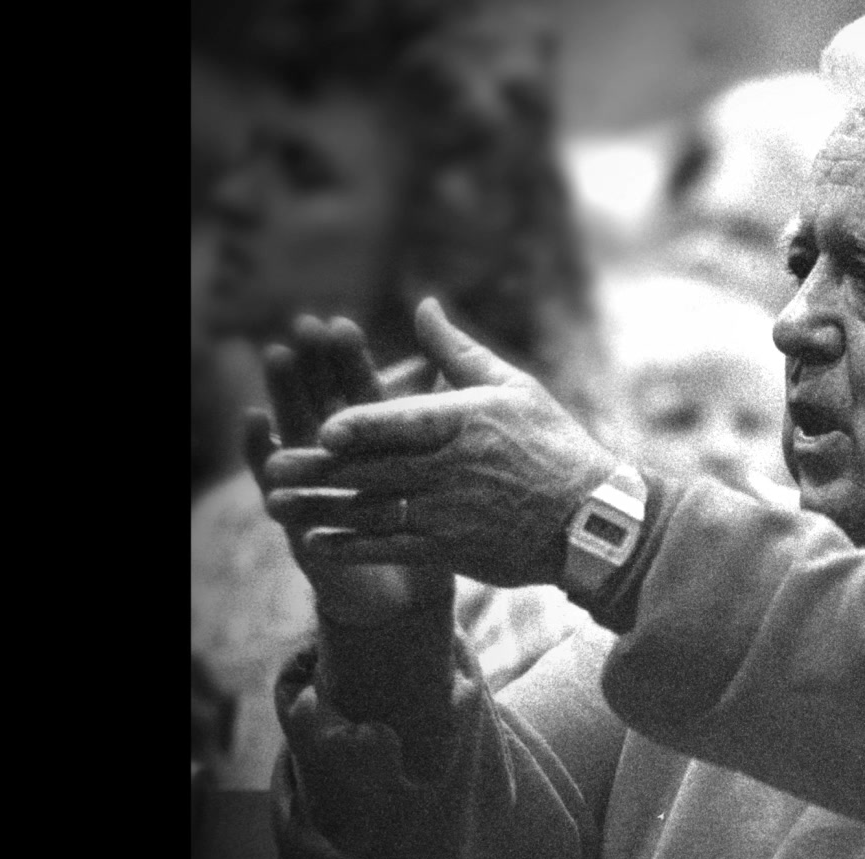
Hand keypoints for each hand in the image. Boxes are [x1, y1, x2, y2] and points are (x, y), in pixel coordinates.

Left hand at [262, 298, 621, 590]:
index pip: (402, 422)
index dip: (359, 427)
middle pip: (375, 469)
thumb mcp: (511, 386)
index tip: (323, 429)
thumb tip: (422, 303)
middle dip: (319, 472)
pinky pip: (393, 549)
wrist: (592, 520)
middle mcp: (455, 468)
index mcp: (466, 421)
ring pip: (374, 512)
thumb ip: (457, 349)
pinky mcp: (454, 549)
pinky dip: (352, 548)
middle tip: (272, 468)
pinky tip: (318, 543)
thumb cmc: (552, 444)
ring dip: (322, 511)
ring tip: (278, 508)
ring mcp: (453, 512)